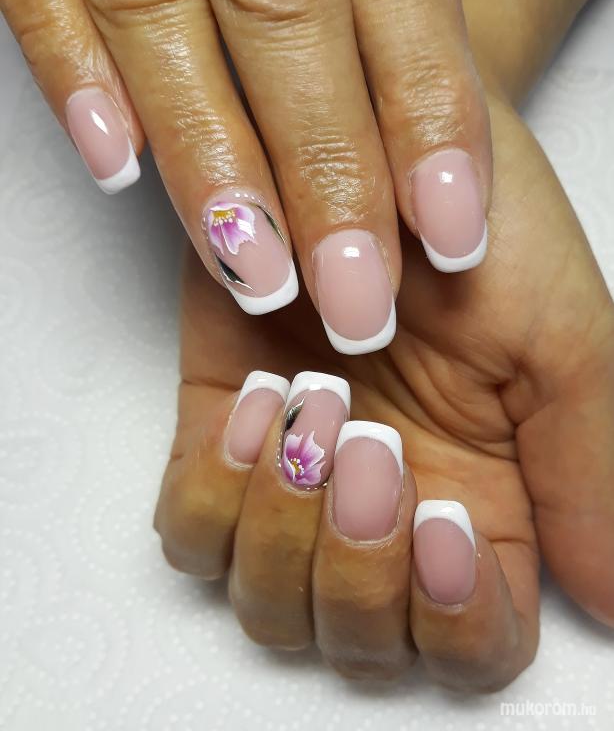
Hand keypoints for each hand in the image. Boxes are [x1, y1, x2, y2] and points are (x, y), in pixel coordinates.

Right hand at [1, 0, 492, 354]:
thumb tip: (444, 124)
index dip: (429, 115)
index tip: (453, 232)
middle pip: (291, 21)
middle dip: (327, 174)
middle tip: (358, 302)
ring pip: (164, 17)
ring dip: (214, 161)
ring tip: (260, 277)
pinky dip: (70, 69)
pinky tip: (113, 164)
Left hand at [153, 95, 613, 687]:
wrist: (380, 151)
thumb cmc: (478, 232)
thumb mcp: (557, 341)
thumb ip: (586, 470)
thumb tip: (613, 604)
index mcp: (479, 509)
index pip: (469, 646)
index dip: (452, 620)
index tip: (443, 520)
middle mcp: (383, 516)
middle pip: (356, 640)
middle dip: (358, 568)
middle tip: (375, 446)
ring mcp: (294, 484)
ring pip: (268, 604)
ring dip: (287, 531)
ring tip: (318, 405)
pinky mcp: (219, 437)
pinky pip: (191, 533)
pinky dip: (217, 495)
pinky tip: (260, 402)